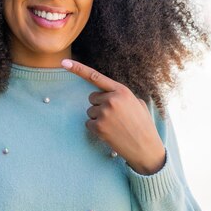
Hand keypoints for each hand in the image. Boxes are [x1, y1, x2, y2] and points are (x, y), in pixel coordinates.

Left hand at [61, 59, 165, 174]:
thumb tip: (108, 94)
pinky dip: (96, 128)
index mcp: (121, 91)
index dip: (78, 68)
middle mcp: (111, 99)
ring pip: (90, 111)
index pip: (95, 76)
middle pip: (92, 98)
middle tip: (115, 116)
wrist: (146, 148)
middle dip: (100, 105)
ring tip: (115, 125)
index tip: (64, 62)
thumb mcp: (137, 103)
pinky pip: (89, 123)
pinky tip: (110, 133)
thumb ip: (121, 95)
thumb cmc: (142, 125)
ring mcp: (104, 113)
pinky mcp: (98, 126)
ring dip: (99, 117)